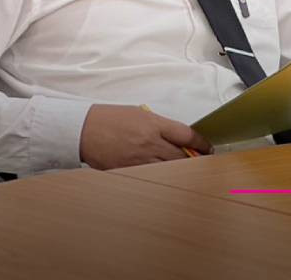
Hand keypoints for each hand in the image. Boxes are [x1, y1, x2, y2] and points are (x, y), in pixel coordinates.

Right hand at [78, 104, 211, 169]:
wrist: (83, 129)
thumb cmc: (111, 118)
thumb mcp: (140, 115)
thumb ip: (161, 126)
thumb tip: (179, 138)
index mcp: (154, 125)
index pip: (188, 136)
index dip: (202, 144)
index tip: (208, 148)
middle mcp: (150, 144)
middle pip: (182, 156)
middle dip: (194, 160)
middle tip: (201, 162)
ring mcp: (139, 160)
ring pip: (168, 169)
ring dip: (179, 170)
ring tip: (185, 171)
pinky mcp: (128, 171)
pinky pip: (150, 176)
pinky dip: (159, 176)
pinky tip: (163, 177)